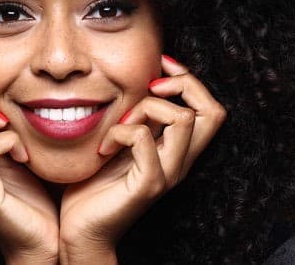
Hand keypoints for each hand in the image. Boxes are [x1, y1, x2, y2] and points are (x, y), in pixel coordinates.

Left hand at [58, 55, 226, 261]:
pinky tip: (104, 145)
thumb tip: (141, 81)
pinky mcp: (147, 185)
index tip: (160, 65)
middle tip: (151, 85)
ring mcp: (167, 174)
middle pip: (213, 111)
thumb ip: (137, 119)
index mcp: (177, 151)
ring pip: (183, 118)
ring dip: (147, 107)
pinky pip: (143, 138)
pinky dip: (121, 130)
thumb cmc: (95, 184)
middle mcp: (180, 162)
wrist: (81, 230)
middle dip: (185, 83)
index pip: (210, 108)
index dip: (189, 79)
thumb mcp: (122, 142)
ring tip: (122, 120)